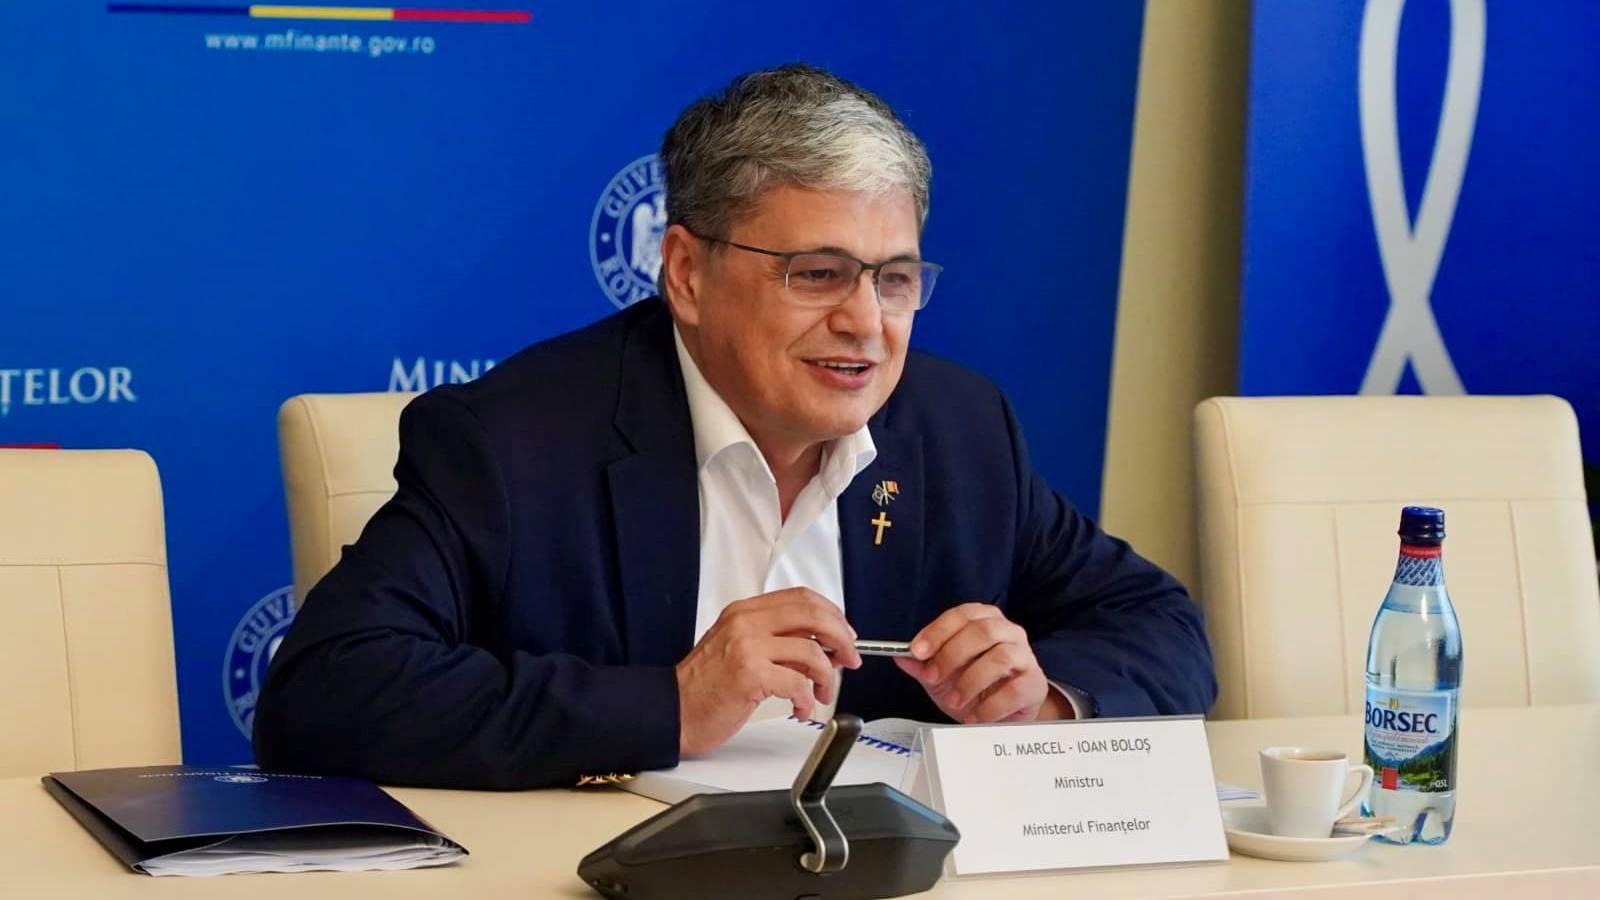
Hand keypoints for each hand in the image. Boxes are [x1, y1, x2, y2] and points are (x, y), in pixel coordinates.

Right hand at [675, 588, 863, 754]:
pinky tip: (801, 707)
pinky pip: (797, 682)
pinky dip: (807, 698)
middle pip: (812, 614)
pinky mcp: (749, 674)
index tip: (844, 634)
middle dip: (841, 637)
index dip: (831, 614)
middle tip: (849, 658)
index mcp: (744, 612)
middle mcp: (745, 623)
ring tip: (820, 693)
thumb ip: (776, 642)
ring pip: (811, 651)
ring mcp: (747, 647)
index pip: (801, 598)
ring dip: (826, 676)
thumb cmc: (704, 686)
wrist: (672, 710)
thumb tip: (822, 646)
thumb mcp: (739, 649)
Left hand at [894, 602, 1070, 723]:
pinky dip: (990, 706)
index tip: (917, 651)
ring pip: (1000, 658)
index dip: (938, 631)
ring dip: (971, 681)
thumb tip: (900, 657)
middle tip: (933, 677)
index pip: (962, 615)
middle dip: (952, 654)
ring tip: (955, 701)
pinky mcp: (1034, 683)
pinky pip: (1014, 689)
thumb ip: (922, 666)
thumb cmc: (974, 688)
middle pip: (983, 631)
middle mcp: (1008, 632)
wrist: (1003, 714)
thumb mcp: (942, 676)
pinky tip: (975, 716)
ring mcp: (1025, 656)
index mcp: (984, 620)